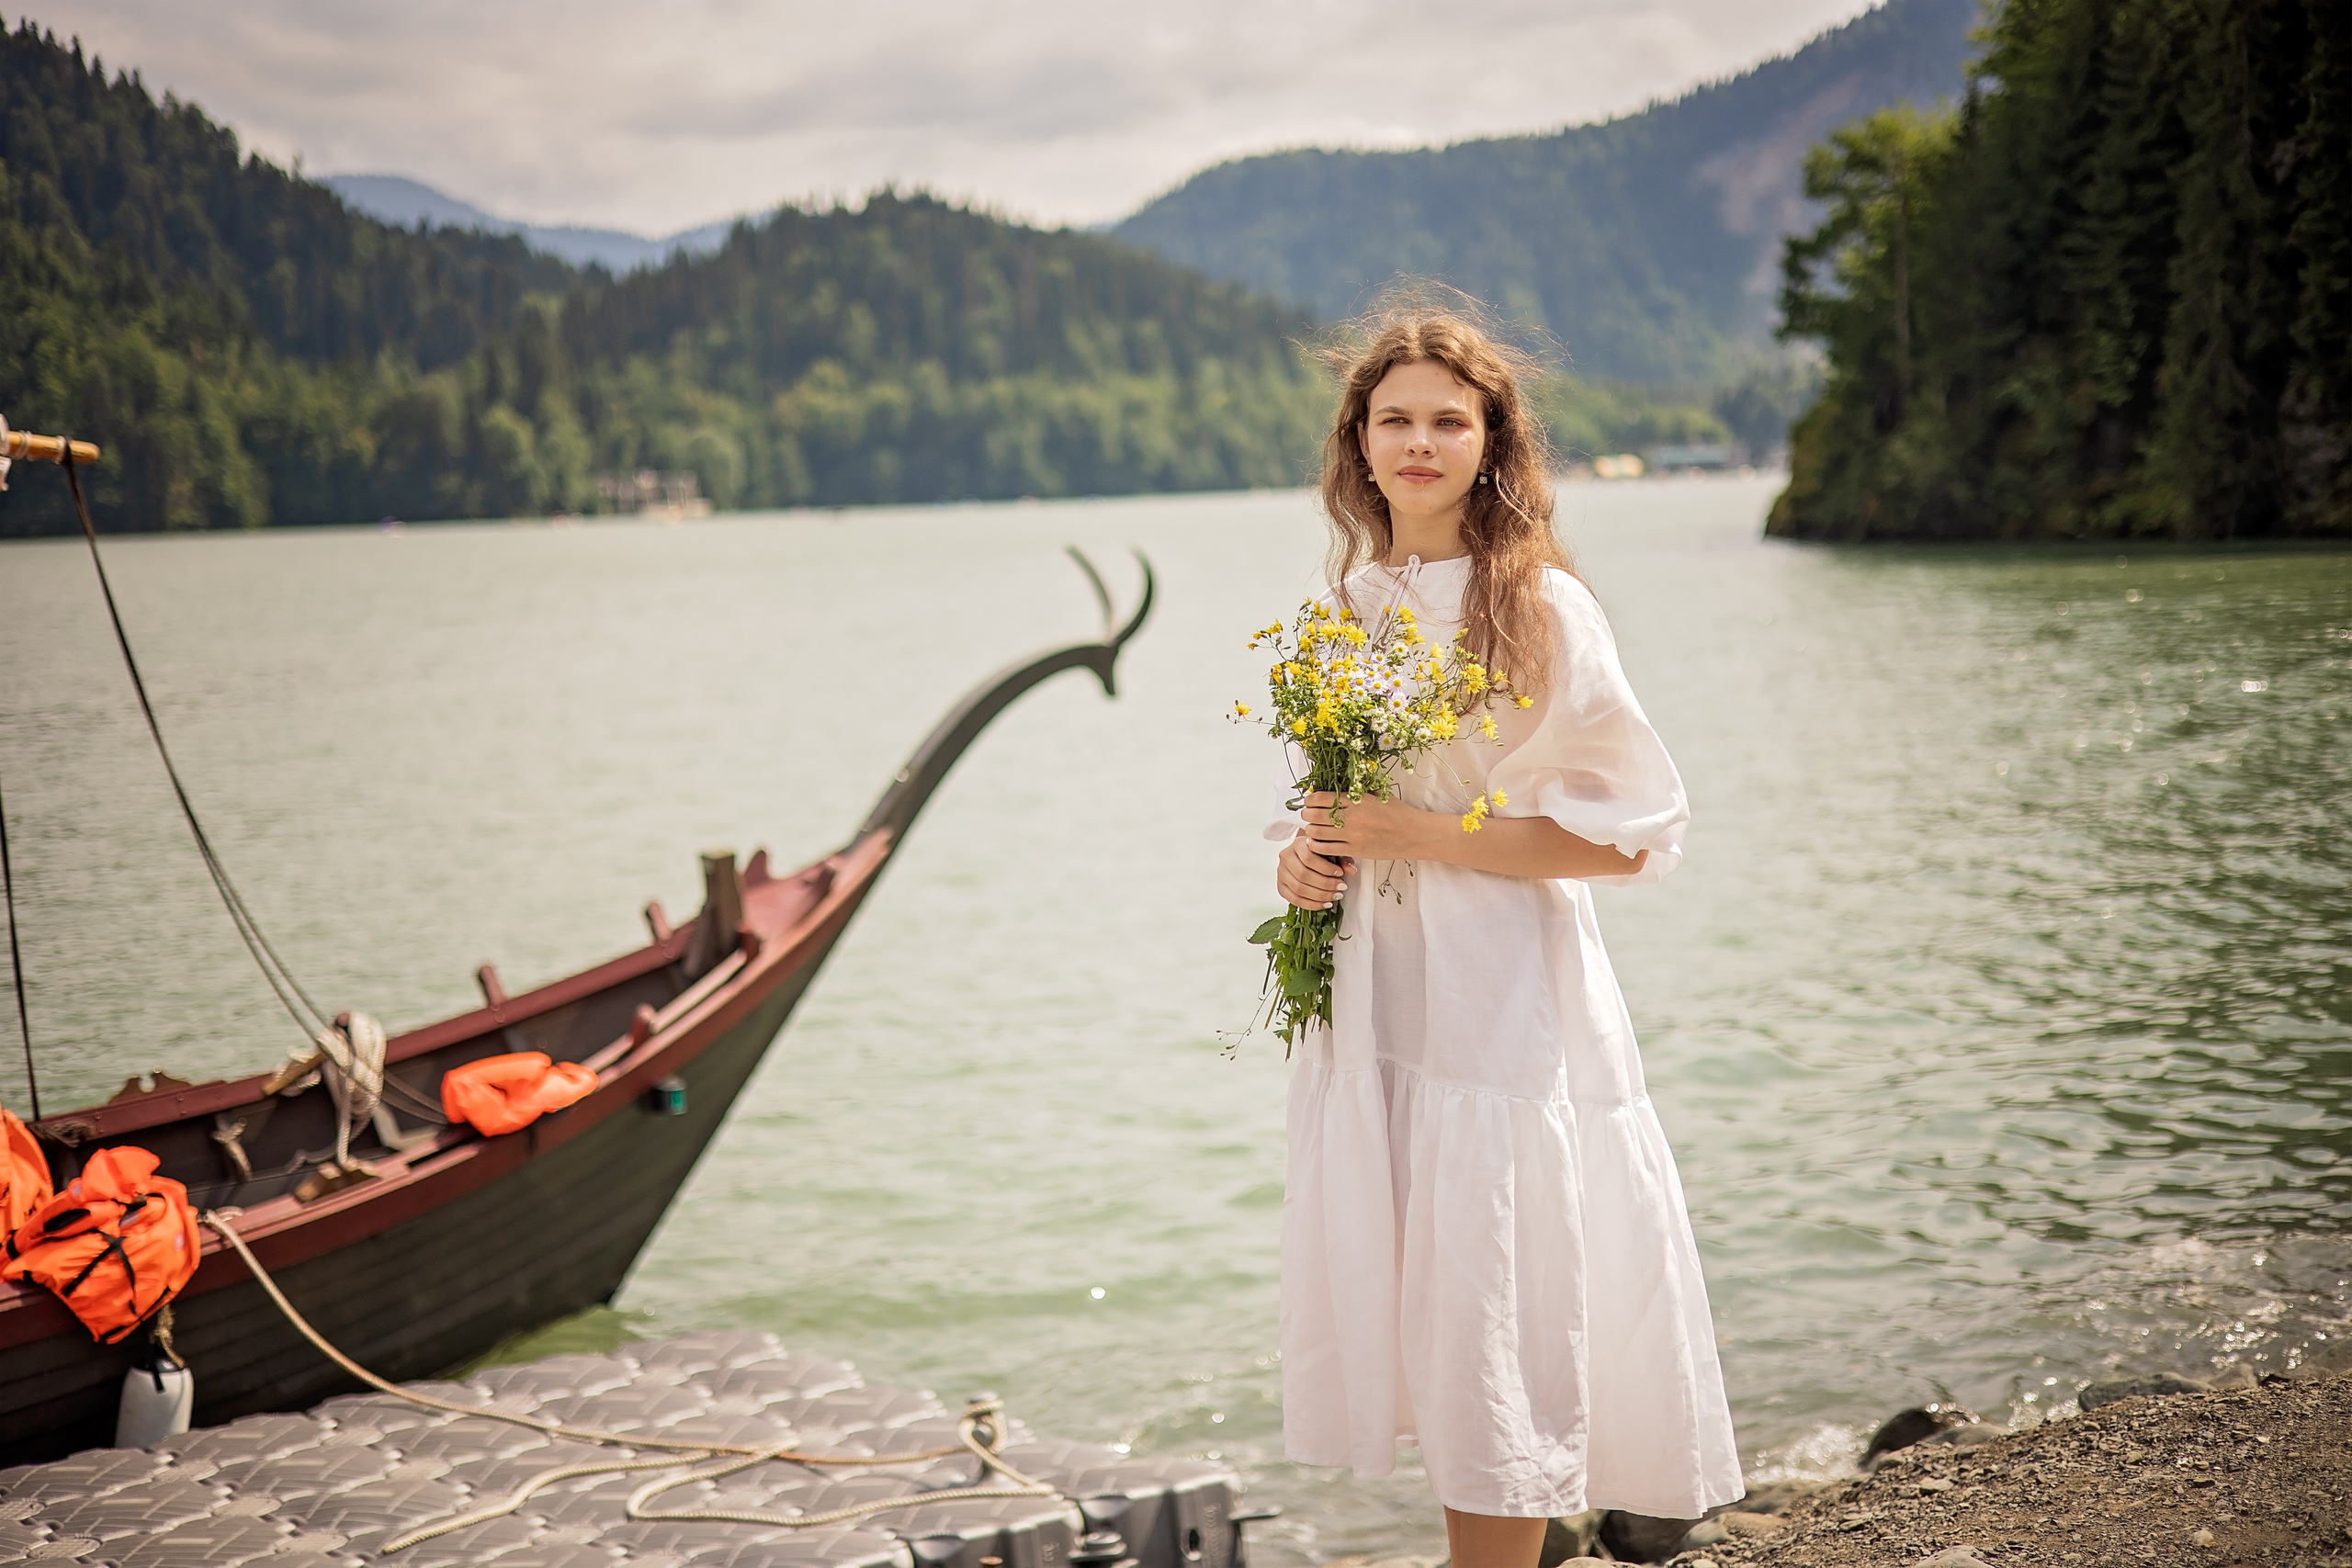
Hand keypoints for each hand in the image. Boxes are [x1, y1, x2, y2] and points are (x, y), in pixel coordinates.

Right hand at [1277, 830, 1347, 910]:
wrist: (1305, 855)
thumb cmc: (1322, 853)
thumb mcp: (1333, 851)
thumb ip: (1343, 859)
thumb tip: (1352, 870)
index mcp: (1298, 844)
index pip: (1309, 858)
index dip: (1326, 868)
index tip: (1340, 874)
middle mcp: (1286, 857)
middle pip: (1303, 875)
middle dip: (1325, 885)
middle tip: (1341, 888)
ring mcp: (1281, 872)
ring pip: (1298, 888)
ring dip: (1319, 896)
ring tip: (1335, 897)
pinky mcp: (1281, 886)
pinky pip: (1294, 899)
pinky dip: (1311, 904)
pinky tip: (1325, 904)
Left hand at [1300, 791, 1433, 863]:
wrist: (1413, 834)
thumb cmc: (1398, 813)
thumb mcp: (1378, 795)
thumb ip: (1358, 791)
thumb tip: (1338, 784)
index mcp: (1356, 799)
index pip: (1321, 797)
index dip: (1310, 799)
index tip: (1309, 800)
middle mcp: (1351, 816)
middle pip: (1314, 814)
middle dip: (1306, 814)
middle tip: (1307, 814)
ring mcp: (1352, 835)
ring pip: (1317, 832)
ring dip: (1310, 830)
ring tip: (1311, 828)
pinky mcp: (1354, 850)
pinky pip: (1326, 849)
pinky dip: (1317, 845)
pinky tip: (1317, 842)